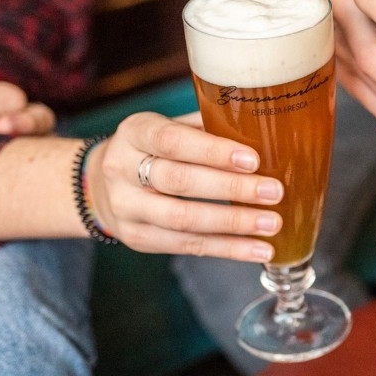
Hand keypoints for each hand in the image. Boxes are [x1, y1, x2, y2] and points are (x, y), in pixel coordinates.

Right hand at [89, 111, 284, 261]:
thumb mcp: (170, 127)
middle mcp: (123, 169)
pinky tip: (259, 249)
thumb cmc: (155, 150)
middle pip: (180, 181)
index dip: (213, 152)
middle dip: (231, 188)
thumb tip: (265, 130)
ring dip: (233, 223)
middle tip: (273, 191)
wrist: (102, 185)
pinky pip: (188, 246)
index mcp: (135, 132)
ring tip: (272, 223)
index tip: (253, 160)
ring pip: (183, 219)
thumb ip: (207, 127)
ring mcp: (126, 207)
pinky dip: (228, 249)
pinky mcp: (137, 238)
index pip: (172, 141)